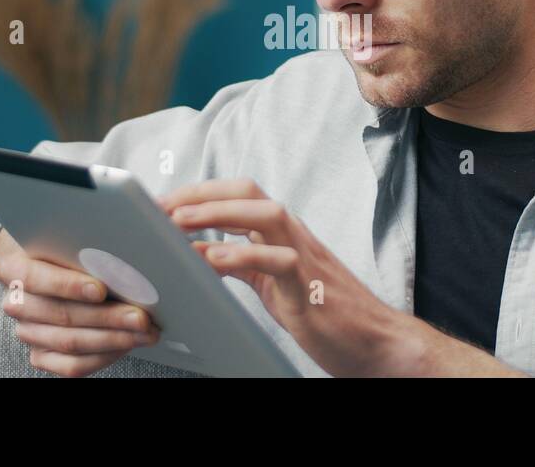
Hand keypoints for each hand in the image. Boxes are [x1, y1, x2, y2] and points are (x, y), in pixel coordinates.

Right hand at [0, 228, 160, 376]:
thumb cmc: (64, 247)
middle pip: (61, 315)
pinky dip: (105, 357)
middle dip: (107, 317)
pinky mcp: (42, 354)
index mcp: (17, 267)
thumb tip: (139, 220)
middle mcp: (18, 303)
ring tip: (145, 331)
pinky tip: (128, 344)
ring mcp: (29, 332)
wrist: (45, 266)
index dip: (68, 285)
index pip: (36, 278)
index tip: (101, 289)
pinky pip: (73, 366)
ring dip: (114, 339)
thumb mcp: (71, 231)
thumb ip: (94, 231)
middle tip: (141, 316)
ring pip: (70, 343)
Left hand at [157, 179, 421, 376]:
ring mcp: (305, 257)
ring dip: (218, 213)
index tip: (160, 202)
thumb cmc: (323, 312)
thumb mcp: (270, 283)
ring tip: (180, 222)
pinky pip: (279, 261)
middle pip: (248, 192)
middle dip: (201, 193)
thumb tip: (196, 251)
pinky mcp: (310, 288)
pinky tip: (215, 259)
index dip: (198, 193)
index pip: (238, 195)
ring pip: (266, 214)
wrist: (374, 342)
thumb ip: (238, 263)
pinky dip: (245, 254)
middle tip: (160, 207)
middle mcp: (294, 236)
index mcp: (283, 234)